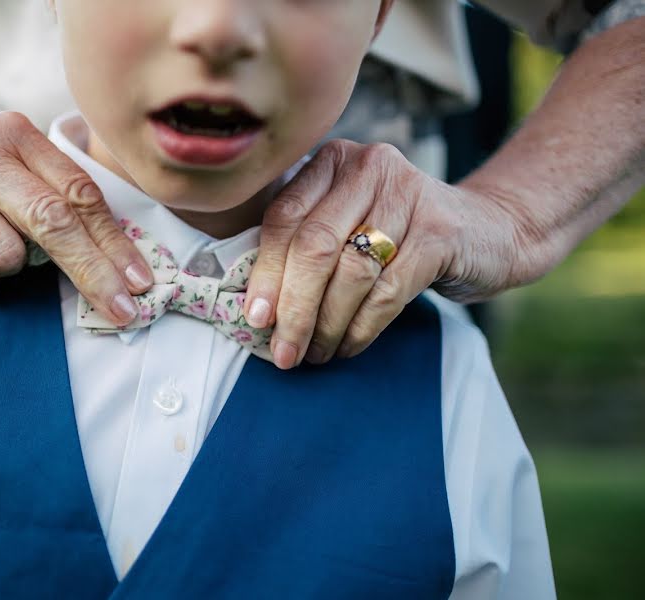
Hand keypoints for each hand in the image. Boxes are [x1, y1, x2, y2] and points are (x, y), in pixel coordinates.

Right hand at [0, 111, 152, 324]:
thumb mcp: (15, 172)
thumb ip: (60, 197)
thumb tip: (125, 264)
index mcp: (14, 133)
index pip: (79, 192)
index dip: (115, 242)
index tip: (141, 282)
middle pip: (51, 221)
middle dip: (93, 273)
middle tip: (122, 311)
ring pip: (6, 255)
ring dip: (8, 270)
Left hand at [243, 139, 524, 368]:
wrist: (490, 231)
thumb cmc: (400, 234)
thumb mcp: (348, 222)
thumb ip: (304, 246)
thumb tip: (257, 307)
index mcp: (333, 161)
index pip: (282, 218)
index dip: (265, 273)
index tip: (254, 318)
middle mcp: (368, 167)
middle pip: (313, 246)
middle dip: (293, 307)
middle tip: (283, 351)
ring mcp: (408, 195)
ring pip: (349, 273)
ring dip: (326, 325)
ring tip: (315, 353)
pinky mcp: (440, 232)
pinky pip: (386, 292)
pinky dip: (361, 328)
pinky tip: (347, 346)